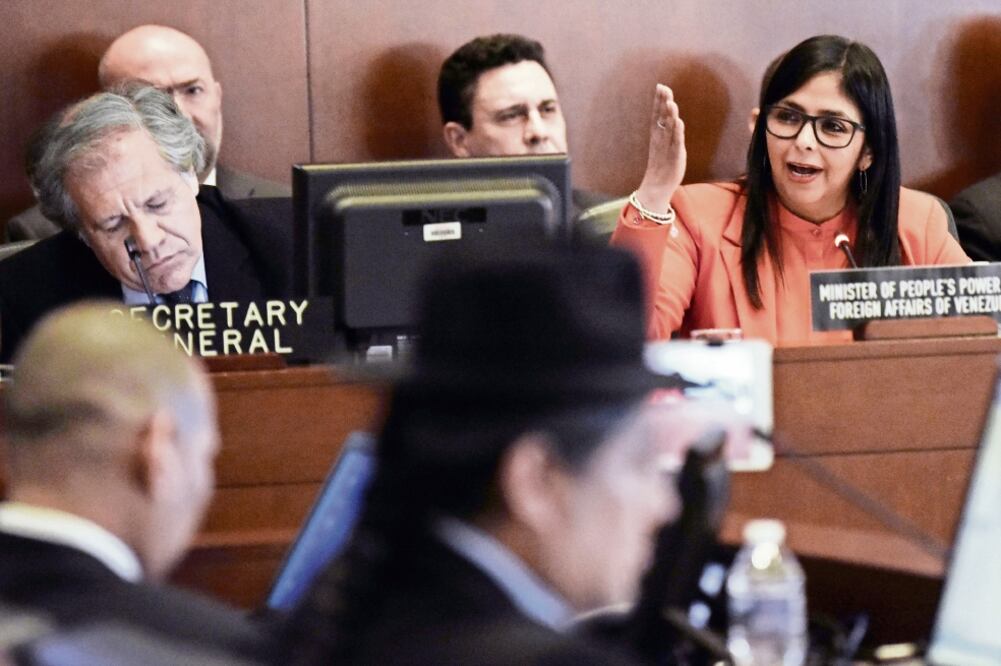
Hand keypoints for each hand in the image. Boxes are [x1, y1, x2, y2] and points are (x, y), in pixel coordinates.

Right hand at [635, 84, 686, 213]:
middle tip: (663, 88)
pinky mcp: (675, 156)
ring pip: (668, 128)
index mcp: (657, 135)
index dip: (658, 100)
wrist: (657, 186)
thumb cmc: (662, 165)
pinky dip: (677, 132)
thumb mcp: (663, 145)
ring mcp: (667, 147)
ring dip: (669, 115)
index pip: (657, 114)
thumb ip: (667, 131)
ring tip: (670, 102)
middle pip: (661, 117)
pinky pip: (676, 142)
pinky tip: (678, 122)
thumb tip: (670, 117)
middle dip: (663, 102)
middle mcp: (660, 139)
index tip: (660, 86)